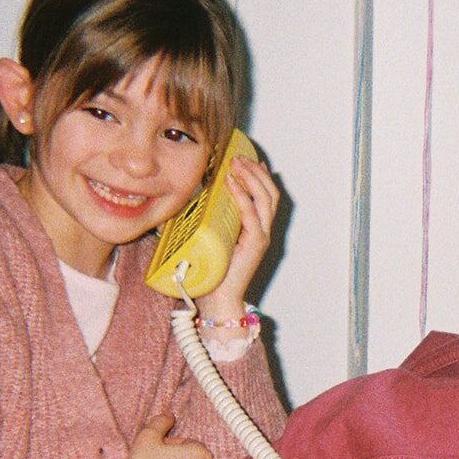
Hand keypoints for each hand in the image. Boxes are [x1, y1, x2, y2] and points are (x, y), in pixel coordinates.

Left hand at [199, 154, 279, 323]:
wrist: (218, 300)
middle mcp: (262, 231)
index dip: (260, 175)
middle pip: (270, 193)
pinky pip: (251, 214)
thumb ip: (207, 221)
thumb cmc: (211, 274)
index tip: (248, 159)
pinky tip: (231, 183)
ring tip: (236, 164)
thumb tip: (188, 201)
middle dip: (255, 171)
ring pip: (266, 199)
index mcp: (255, 229)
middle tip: (238, 157)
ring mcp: (261, 237)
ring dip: (251, 178)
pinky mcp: (255, 245)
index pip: (265, 196)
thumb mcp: (209, 239)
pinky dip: (242, 196)